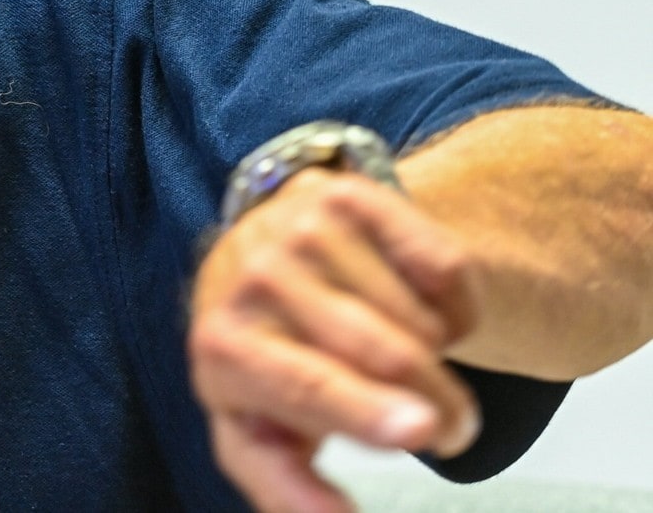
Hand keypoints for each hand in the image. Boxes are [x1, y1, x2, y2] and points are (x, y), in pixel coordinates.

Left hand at [189, 168, 482, 512]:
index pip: (304, 384)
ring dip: (437, 353)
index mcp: (223, 346)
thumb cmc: (261, 360)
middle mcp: (254, 276)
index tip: (421, 432)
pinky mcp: (347, 193)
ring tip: (400, 354)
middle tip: (448, 429)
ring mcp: (300, 228)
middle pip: (381, 353)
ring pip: (421, 318)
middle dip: (437, 406)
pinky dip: (453, 304)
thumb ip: (285, 487)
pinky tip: (413, 306)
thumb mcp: (254, 428)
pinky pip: (444, 265)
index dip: (363, 410)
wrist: (251, 257)